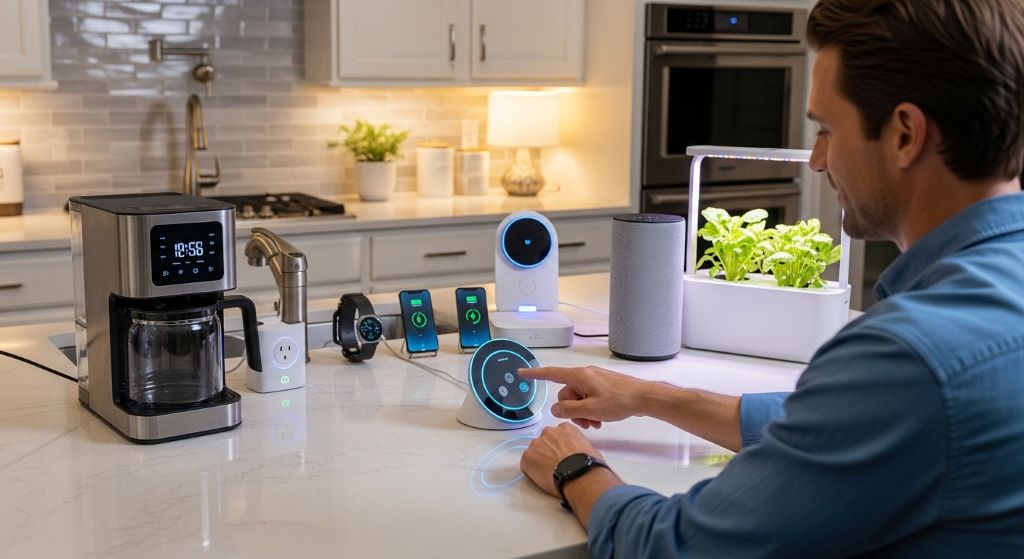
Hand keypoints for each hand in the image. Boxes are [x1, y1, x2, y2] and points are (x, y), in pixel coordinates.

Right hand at [518, 365, 648, 428]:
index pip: (551, 374)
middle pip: (566, 394)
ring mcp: (595, 380)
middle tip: (585, 421)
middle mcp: (585, 375)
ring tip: (595, 422)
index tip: (522, 372)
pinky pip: (588, 398)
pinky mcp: (603, 386)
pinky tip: (600, 420)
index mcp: (579, 376)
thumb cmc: (619, 401)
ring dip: (582, 412)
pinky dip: (591, 409)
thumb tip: (556, 409)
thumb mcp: (590, 410)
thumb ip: (568, 410)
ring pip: (578, 398)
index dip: (535, 374)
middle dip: (571, 410)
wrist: (643, 398)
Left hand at [520, 422, 604, 496]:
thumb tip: (577, 454)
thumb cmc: (588, 464)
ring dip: (539, 460)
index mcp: (565, 428)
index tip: (562, 455)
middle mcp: (548, 432)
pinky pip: (526, 464)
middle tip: (555, 465)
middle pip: (544, 441)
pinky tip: (542, 478)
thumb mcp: (589, 448)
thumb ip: (578, 445)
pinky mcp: (527, 458)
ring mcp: (536, 444)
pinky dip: (531, 471)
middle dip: (548, 452)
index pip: (557, 435)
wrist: (580, 475)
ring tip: (549, 474)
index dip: (559, 447)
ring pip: (534, 452)